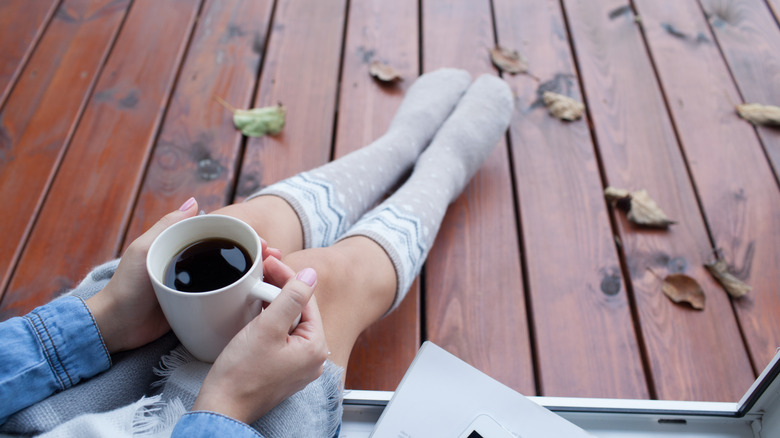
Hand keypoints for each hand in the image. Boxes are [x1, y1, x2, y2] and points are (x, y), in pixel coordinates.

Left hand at [86, 198, 282, 352]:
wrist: (116, 328)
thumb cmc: (126, 287)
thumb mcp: (145, 251)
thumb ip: (167, 226)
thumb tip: (195, 201)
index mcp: (181, 246)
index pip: (220, 236)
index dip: (245, 237)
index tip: (263, 243)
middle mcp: (192, 264)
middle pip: (231, 255)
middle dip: (256, 255)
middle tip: (275, 259)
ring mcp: (197, 287)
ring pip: (232, 276)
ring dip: (255, 273)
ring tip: (273, 275)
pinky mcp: (199, 308)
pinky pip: (224, 298)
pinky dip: (243, 295)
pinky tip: (258, 296)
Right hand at [192, 263, 327, 423]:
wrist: (221, 407)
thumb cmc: (241, 373)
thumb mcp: (267, 327)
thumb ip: (291, 298)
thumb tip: (311, 275)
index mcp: (316, 348)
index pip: (306, 301)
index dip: (287, 278)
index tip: (269, 263)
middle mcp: (313, 359)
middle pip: (299, 312)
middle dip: (280, 291)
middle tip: (262, 273)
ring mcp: (298, 367)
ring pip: (289, 324)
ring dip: (274, 305)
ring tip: (256, 289)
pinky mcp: (283, 370)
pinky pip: (282, 338)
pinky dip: (271, 323)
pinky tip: (257, 312)